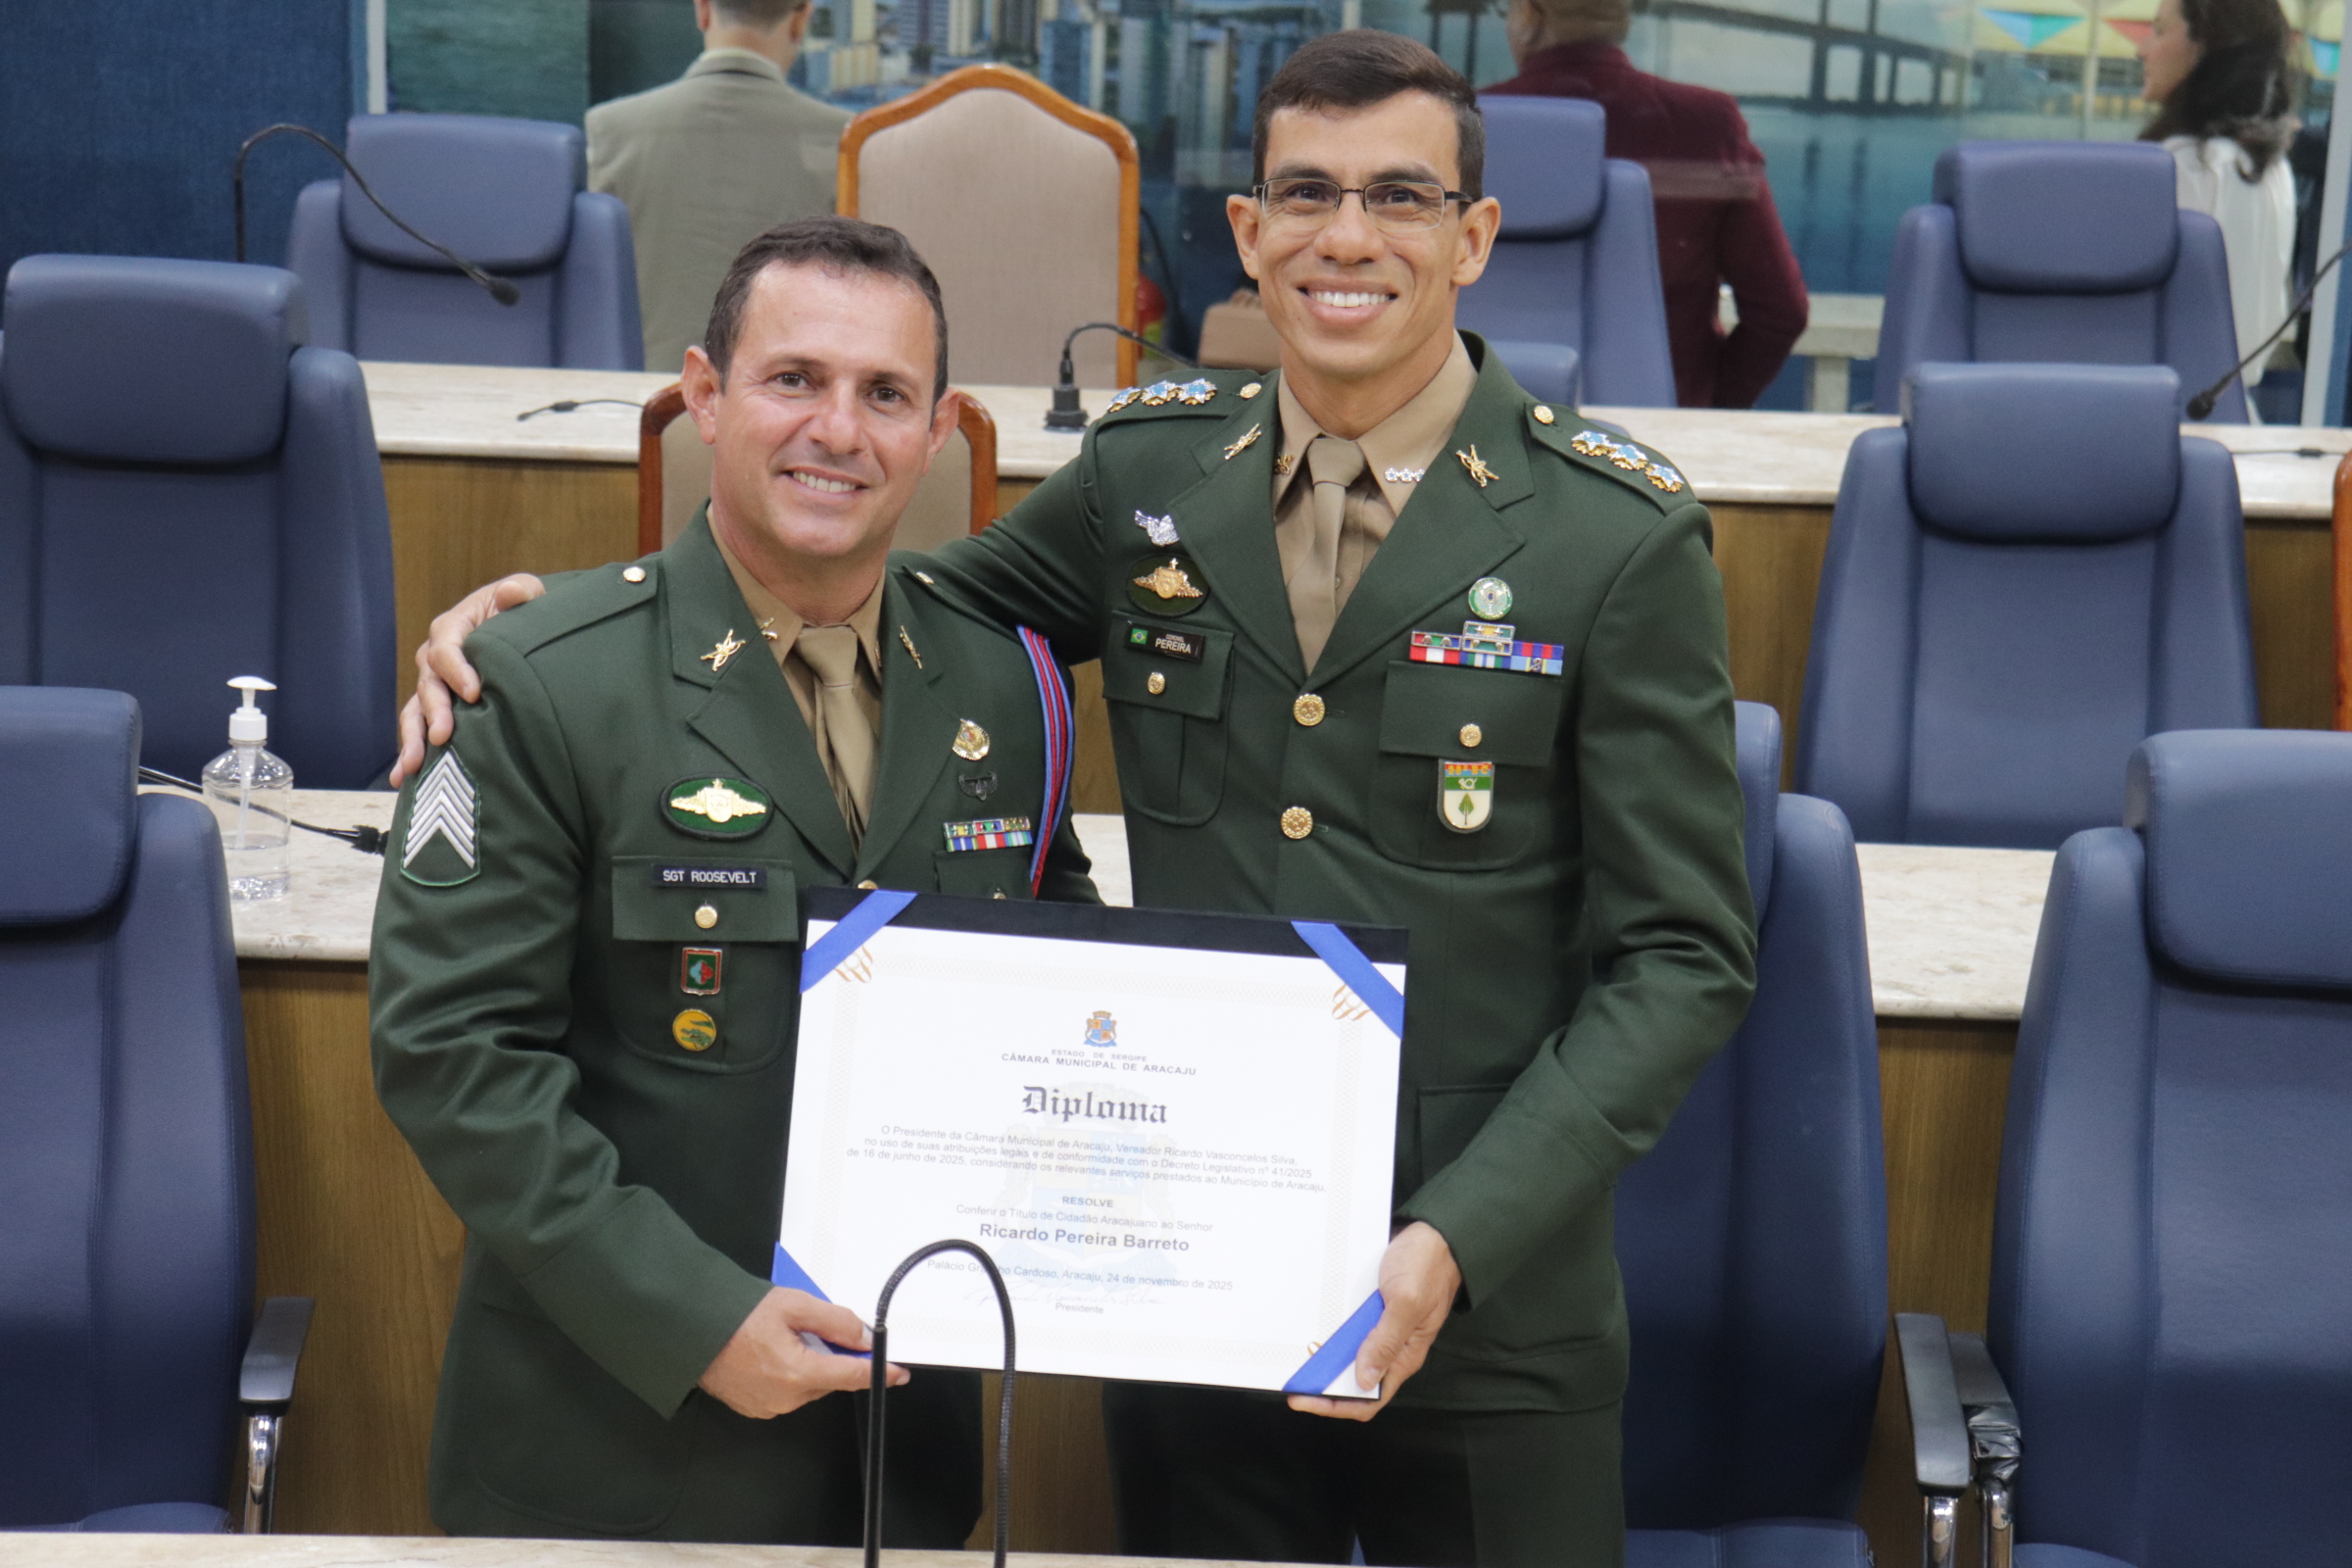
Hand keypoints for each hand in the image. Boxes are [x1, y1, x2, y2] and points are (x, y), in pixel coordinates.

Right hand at [389, 573, 546, 783]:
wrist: (519, 627)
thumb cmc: (522, 609)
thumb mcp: (527, 593)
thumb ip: (522, 593)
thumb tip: (514, 593)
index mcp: (454, 627)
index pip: (447, 648)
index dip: (457, 670)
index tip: (474, 693)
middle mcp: (436, 657)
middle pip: (429, 684)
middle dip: (435, 711)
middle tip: (444, 735)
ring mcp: (434, 684)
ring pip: (416, 711)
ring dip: (413, 738)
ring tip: (413, 766)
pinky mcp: (438, 706)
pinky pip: (419, 728)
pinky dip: (410, 751)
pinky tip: (401, 778)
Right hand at [697, 1286, 906, 1418]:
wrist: (690, 1332)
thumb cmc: (737, 1315)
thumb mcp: (793, 1304)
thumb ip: (835, 1321)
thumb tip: (864, 1337)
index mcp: (799, 1372)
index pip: (853, 1375)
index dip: (880, 1372)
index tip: (900, 1373)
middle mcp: (787, 1398)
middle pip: (830, 1378)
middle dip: (833, 1355)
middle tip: (812, 1327)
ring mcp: (770, 1407)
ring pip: (809, 1385)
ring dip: (809, 1364)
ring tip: (785, 1336)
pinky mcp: (756, 1408)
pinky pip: (787, 1392)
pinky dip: (789, 1373)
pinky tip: (772, 1351)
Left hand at [1286, 1221, 1459, 1421]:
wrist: (1436, 1234)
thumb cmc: (1428, 1266)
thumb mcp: (1406, 1302)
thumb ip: (1387, 1341)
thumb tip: (1365, 1379)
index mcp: (1404, 1356)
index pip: (1369, 1399)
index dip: (1336, 1405)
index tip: (1306, 1400)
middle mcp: (1392, 1348)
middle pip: (1354, 1382)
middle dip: (1324, 1385)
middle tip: (1295, 1380)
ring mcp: (1382, 1330)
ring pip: (1349, 1356)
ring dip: (1325, 1359)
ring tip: (1297, 1356)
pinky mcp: (1374, 1312)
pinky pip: (1349, 1330)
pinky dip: (1331, 1333)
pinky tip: (1313, 1327)